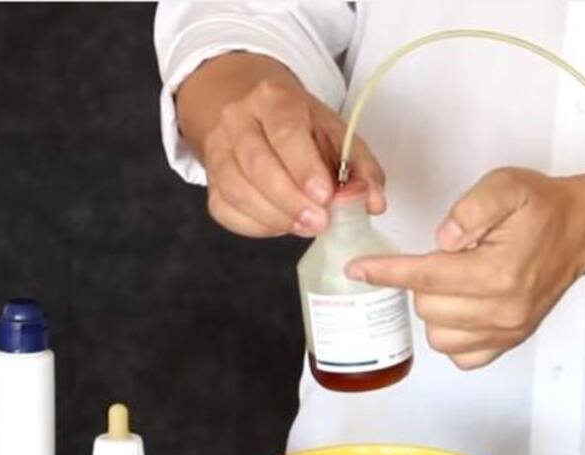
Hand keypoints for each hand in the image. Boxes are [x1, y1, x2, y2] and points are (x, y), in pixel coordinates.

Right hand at [176, 52, 385, 237]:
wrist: (249, 109)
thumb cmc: (298, 124)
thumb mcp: (335, 131)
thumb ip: (361, 166)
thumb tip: (374, 203)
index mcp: (273, 98)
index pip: (285, 132)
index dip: (304, 168)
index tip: (324, 196)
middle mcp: (237, 119)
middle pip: (257, 164)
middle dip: (291, 200)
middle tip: (319, 222)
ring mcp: (217, 149)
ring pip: (237, 189)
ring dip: (275, 216)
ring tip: (306, 227)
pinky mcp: (210, 180)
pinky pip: (225, 209)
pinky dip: (256, 225)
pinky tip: (281, 224)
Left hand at [346, 168, 584, 369]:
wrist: (581, 231)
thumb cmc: (541, 208)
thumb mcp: (507, 186)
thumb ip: (472, 207)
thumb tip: (444, 238)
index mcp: (497, 271)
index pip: (426, 277)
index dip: (386, 272)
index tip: (357, 269)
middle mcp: (503, 309)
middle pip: (427, 307)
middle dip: (421, 281)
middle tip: (446, 257)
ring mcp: (508, 330)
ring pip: (439, 336)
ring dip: (434, 309)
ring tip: (454, 282)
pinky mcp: (511, 341)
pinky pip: (463, 356)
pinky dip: (452, 335)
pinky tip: (461, 308)